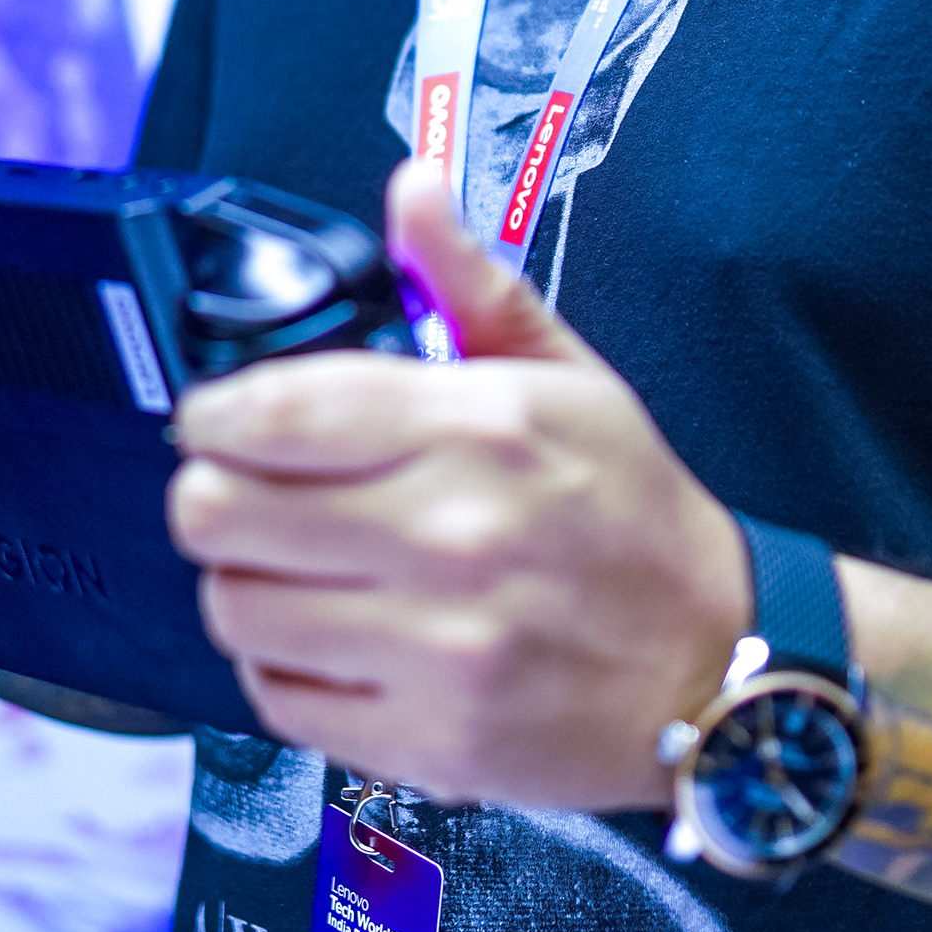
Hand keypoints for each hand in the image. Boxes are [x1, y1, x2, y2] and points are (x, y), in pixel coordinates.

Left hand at [166, 160, 749, 807]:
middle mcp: (452, 537)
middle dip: (215, 496)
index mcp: (480, 430)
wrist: (718, 665)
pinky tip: (338, 639)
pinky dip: (287, 669)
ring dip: (248, 585)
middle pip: (220, 514)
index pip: (275, 414)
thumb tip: (411, 190)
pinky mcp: (427, 740)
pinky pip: (278, 700)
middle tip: (249, 496)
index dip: (212, 415)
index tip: (214, 422)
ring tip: (301, 570)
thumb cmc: (635, 517)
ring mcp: (437, 649)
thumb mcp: (569, 377)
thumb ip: (470, 284)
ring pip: (235, 609)